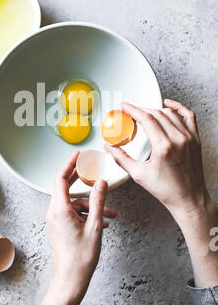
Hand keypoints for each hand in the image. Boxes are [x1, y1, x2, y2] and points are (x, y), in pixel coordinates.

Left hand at [46, 151, 116, 299]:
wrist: (71, 280)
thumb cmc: (81, 257)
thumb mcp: (95, 226)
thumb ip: (99, 201)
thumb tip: (101, 182)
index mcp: (59, 209)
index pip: (61, 178)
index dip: (70, 164)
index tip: (78, 155)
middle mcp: (54, 213)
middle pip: (67, 188)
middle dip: (82, 181)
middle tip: (92, 170)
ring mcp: (56, 221)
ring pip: (75, 204)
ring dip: (92, 206)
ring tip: (110, 215)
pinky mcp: (60, 227)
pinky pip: (73, 214)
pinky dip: (87, 215)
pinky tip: (102, 222)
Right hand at [105, 99, 208, 219]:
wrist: (189, 199)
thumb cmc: (168, 190)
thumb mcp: (139, 175)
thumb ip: (122, 159)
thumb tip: (109, 148)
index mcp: (163, 147)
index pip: (146, 119)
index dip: (133, 110)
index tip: (125, 106)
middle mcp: (178, 139)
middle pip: (157, 114)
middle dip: (141, 110)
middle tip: (131, 111)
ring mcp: (188, 138)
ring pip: (170, 114)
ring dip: (156, 110)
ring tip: (145, 113)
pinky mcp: (195, 139)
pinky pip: (188, 116)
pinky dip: (178, 107)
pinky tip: (169, 105)